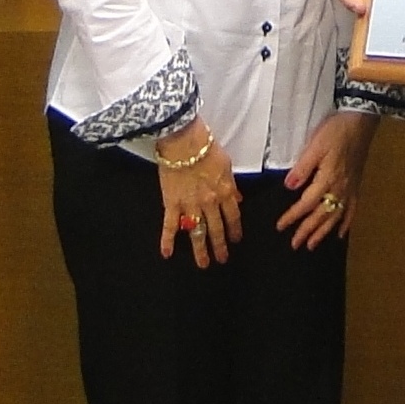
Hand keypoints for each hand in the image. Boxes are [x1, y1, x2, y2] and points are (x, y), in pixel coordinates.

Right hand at [154, 121, 240, 264]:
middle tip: (222, 258)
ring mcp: (190, 205)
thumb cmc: (204, 145)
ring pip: (197, 233)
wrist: (183, 140)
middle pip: (217, 229)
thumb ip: (232, 184)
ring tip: (203, 263)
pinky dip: (167, 240)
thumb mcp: (226, 163)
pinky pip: (170, 226)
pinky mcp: (172, 203)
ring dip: (200, 250)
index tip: (236, 239)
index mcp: (225, 191)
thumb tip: (238, 198)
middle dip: (220, 246)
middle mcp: (209, 202)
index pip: (233, 216)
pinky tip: (167, 253)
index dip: (235, 230)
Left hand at [279, 111, 376, 249]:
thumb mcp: (315, 146)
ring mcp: (350, 189)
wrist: (361, 122)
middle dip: (307, 231)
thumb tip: (289, 186)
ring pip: (335, 216)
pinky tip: (340, 234)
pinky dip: (346, 223)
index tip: (280, 227)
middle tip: (295, 245)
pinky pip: (352, 210)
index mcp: (327, 179)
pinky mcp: (357, 185)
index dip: (293, 216)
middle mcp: (339, 189)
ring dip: (323, 232)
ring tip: (312, 245)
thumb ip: (302, 168)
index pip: (306, 204)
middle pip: (321, 215)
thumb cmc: (335, 131)